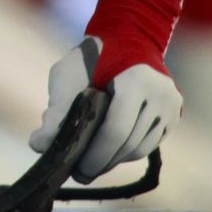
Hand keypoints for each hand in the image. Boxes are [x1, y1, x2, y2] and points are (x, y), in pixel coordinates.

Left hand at [29, 36, 181, 182]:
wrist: (126, 36)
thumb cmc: (90, 56)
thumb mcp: (68, 75)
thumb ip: (56, 109)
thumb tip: (38, 145)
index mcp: (137, 80)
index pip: (116, 129)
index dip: (96, 154)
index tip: (77, 169)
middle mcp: (161, 94)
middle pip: (129, 143)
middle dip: (102, 162)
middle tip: (80, 174)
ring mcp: (172, 105)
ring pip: (140, 148)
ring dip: (115, 160)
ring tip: (92, 165)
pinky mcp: (174, 114)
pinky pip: (149, 144)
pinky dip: (127, 152)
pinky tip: (109, 152)